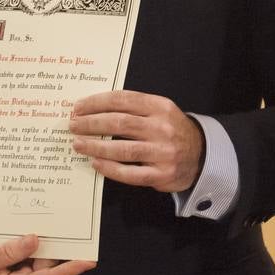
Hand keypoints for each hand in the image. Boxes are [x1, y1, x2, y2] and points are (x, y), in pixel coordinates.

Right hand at [0, 235, 95, 274]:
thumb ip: (6, 251)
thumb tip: (33, 239)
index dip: (72, 267)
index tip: (90, 258)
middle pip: (47, 263)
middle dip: (47, 243)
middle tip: (45, 219)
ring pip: (40, 261)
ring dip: (35, 246)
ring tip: (21, 229)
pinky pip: (32, 264)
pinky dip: (28, 252)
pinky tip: (17, 239)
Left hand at [69, 90, 204, 192]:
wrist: (201, 155)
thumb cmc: (171, 130)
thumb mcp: (160, 111)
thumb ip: (134, 108)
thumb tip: (94, 109)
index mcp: (160, 107)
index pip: (123, 100)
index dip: (97, 102)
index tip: (78, 107)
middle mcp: (162, 128)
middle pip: (120, 123)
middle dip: (91, 123)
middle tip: (73, 125)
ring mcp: (162, 152)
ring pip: (122, 149)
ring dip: (95, 146)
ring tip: (78, 144)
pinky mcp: (161, 174)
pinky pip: (130, 173)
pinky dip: (109, 168)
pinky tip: (95, 163)